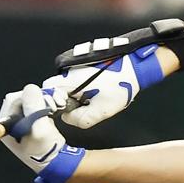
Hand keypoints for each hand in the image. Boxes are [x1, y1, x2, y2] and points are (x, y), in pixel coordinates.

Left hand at [0, 84, 82, 182]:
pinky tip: (53, 111)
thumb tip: (30, 88)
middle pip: (22, 97)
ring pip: (31, 98)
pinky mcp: (32, 117)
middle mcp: (11, 121)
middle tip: (50, 107)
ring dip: (45, 100)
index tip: (41, 104)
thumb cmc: (45, 151)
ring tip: (53, 110)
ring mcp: (22, 119)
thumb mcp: (39, 130)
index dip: (28, 99)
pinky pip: (37, 102)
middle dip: (38, 99)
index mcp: (6, 125)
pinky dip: (47, 103)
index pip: (12, 100)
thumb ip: (34, 108)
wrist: (57, 160)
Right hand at [44, 40, 164, 129]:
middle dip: (70, 100)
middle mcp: (69, 69)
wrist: (136, 65)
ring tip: (97, 95)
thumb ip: (80, 119)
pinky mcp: (84, 63)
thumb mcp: (101, 111)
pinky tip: (99, 88)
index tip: (69, 110)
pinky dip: (85, 86)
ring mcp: (77, 64)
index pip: (47, 93)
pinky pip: (77, 79)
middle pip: (58, 90)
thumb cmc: (120, 85)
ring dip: (78, 93)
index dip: (56, 105)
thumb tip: (68, 118)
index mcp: (69, 80)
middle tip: (87, 104)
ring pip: (68, 85)